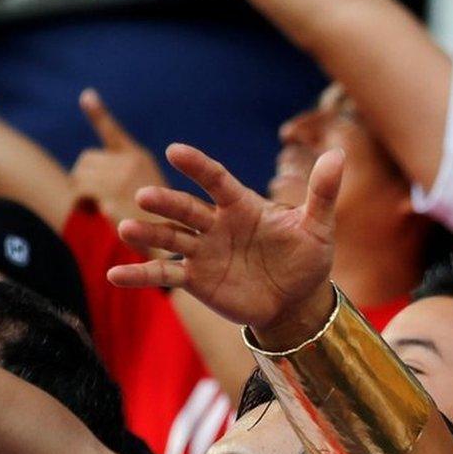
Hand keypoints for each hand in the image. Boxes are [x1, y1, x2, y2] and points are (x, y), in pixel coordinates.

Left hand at [70, 89, 165, 231]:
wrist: (189, 251)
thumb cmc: (162, 224)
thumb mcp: (147, 192)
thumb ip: (121, 167)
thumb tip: (90, 107)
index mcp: (139, 159)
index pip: (113, 134)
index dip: (98, 114)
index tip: (87, 97)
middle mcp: (132, 165)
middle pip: (86, 161)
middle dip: (85, 178)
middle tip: (99, 200)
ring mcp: (122, 183)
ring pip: (79, 178)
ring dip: (82, 196)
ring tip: (104, 212)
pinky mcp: (113, 204)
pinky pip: (81, 195)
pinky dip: (83, 204)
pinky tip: (99, 213)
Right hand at [108, 143, 339, 341]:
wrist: (298, 301)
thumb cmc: (306, 259)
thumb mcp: (318, 228)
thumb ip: (322, 193)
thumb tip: (337, 155)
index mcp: (241, 206)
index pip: (216, 180)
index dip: (198, 166)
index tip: (177, 151)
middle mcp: (216, 224)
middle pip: (186, 209)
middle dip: (166, 203)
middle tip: (145, 196)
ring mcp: (202, 251)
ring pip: (170, 238)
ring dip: (147, 234)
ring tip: (126, 229)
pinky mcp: (196, 278)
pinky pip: (165, 274)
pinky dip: (140, 274)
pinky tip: (115, 275)